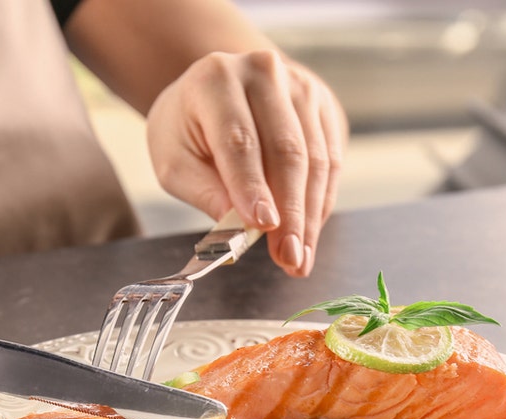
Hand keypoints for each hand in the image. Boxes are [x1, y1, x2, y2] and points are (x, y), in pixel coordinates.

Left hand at [146, 49, 347, 276]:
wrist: (214, 90)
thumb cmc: (187, 129)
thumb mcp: (174, 161)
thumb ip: (205, 192)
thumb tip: (241, 229)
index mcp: (216, 80)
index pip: (240, 140)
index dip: (253, 187)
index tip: (264, 228)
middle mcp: (263, 72)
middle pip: (287, 150)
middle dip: (291, 213)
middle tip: (290, 258)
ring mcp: (300, 84)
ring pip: (317, 159)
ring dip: (311, 215)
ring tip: (301, 258)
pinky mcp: (323, 104)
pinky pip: (331, 159)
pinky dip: (321, 201)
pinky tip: (309, 232)